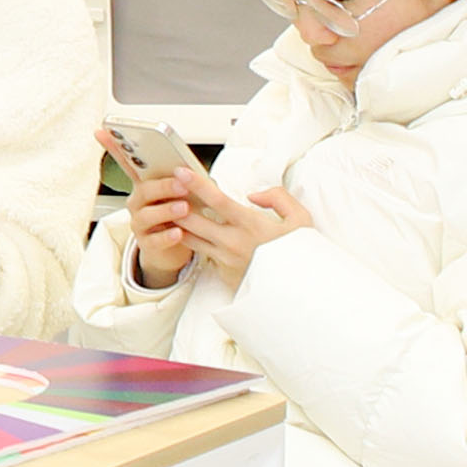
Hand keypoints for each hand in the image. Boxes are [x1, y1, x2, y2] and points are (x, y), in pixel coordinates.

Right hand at [115, 140, 212, 286]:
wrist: (176, 249)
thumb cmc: (181, 216)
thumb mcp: (184, 194)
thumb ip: (187, 181)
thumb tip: (198, 174)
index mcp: (145, 185)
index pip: (127, 163)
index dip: (113, 147)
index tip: (103, 131)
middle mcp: (138, 202)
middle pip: (144, 190)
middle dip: (163, 186)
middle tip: (182, 184)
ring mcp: (140, 223)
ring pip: (146, 215)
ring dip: (166, 210)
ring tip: (184, 208)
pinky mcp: (146, 243)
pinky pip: (153, 240)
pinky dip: (166, 236)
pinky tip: (178, 233)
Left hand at [174, 168, 323, 279]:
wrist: (300, 294)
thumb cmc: (302, 255)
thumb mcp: (300, 220)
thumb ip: (278, 198)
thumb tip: (254, 195)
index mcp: (251, 226)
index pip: (216, 200)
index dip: (196, 184)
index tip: (180, 171)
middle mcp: (233, 243)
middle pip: (192, 220)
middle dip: (174, 203)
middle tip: (164, 189)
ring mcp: (226, 261)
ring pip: (190, 239)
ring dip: (178, 224)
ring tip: (168, 209)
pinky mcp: (224, 275)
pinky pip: (204, 255)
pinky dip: (193, 243)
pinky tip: (187, 233)